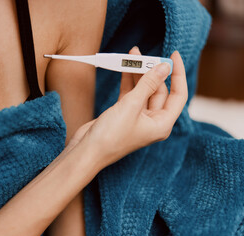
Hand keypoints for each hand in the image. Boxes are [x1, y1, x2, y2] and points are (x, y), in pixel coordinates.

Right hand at [70, 47, 187, 169]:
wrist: (87, 150)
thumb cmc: (111, 135)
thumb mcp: (131, 106)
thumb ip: (148, 84)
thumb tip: (164, 67)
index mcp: (162, 124)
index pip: (178, 95)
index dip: (178, 74)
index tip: (174, 55)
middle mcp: (152, 121)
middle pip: (159, 90)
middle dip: (152, 71)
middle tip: (144, 54)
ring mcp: (137, 117)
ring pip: (143, 90)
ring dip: (139, 74)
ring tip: (133, 55)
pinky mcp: (123, 114)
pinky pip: (131, 93)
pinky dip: (128, 81)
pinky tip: (126, 67)